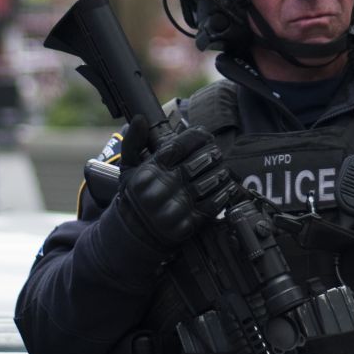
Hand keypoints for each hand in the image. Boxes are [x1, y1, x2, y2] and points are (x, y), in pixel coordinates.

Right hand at [110, 123, 232, 253]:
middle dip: (212, 153)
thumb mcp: (128, 168)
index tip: (204, 134)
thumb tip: (140, 119)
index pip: (178, 147)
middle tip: (216, 152)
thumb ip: (134, 141)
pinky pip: (214, 204)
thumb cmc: (135, 195)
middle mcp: (162, 189)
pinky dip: (224, 192)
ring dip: (221, 171)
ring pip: (209, 182)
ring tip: (222, 167)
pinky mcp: (188, 223)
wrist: (134, 233)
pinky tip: (226, 185)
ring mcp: (176, 207)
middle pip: (197, 162)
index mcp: (149, 172)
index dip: (196, 137)